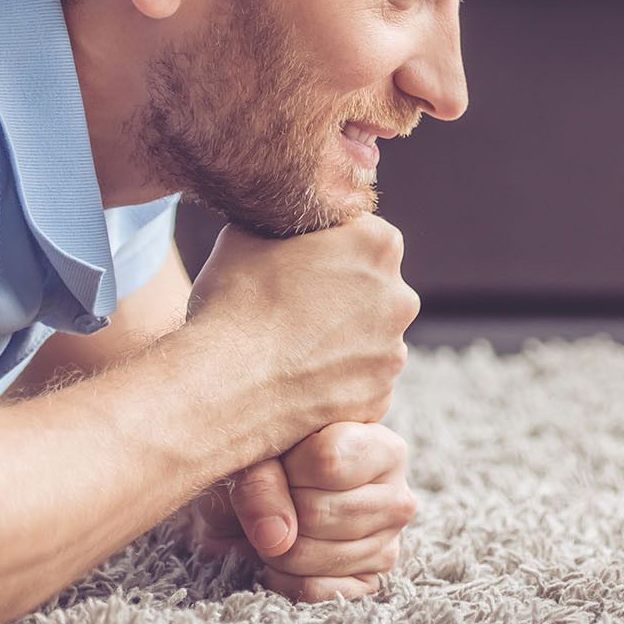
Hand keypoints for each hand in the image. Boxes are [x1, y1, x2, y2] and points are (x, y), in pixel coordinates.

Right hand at [187, 217, 418, 454]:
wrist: (223, 386)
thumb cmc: (233, 301)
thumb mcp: (248, 232)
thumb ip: (286, 222)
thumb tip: (283, 223)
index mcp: (378, 244)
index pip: (361, 236)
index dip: (326, 250)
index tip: (296, 267)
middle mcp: (400, 298)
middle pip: (373, 291)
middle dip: (342, 297)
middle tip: (291, 311)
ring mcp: (392, 354)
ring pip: (369, 341)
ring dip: (340, 343)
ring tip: (289, 352)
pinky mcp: (378, 400)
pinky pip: (359, 386)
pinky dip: (335, 385)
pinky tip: (297, 384)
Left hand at [187, 422, 416, 601]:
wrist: (268, 500)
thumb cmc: (274, 463)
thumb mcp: (260, 452)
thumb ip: (261, 481)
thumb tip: (276, 537)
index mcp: (386, 449)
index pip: (328, 461)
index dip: (289, 466)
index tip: (283, 462)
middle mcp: (398, 498)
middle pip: (318, 512)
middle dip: (278, 509)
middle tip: (276, 499)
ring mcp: (387, 546)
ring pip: (311, 555)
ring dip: (274, 545)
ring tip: (277, 526)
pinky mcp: (368, 583)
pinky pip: (311, 590)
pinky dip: (281, 577)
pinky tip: (281, 556)